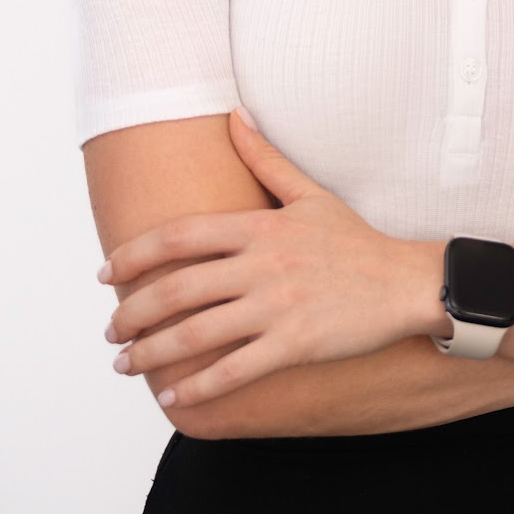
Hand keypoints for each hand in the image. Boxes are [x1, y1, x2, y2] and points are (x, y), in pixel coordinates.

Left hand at [100, 109, 427, 409]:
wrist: (406, 283)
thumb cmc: (356, 240)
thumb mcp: (310, 193)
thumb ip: (265, 159)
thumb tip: (234, 116)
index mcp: (260, 226)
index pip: (180, 236)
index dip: (134, 254)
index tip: (107, 272)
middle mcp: (262, 265)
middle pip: (176, 289)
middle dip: (132, 313)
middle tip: (110, 329)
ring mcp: (277, 307)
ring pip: (196, 333)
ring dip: (151, 354)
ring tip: (125, 364)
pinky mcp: (294, 345)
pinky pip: (234, 370)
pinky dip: (197, 386)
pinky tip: (172, 396)